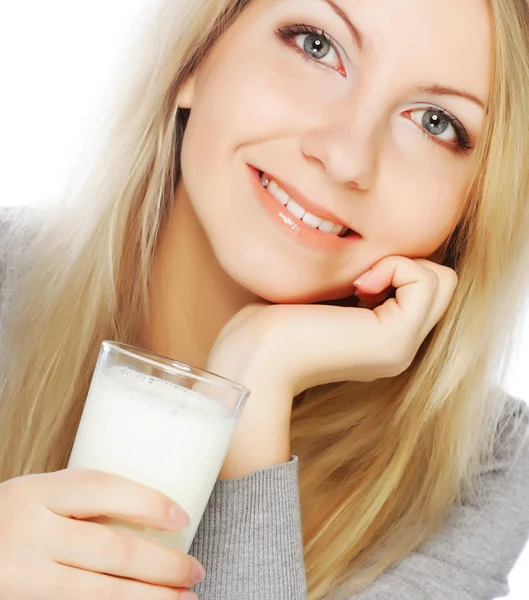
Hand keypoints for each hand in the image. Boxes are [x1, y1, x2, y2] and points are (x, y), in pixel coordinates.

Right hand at [0, 469, 202, 598]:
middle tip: (195, 569)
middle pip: (111, 550)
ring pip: (100, 593)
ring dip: (150, 598)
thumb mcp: (44, 494)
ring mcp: (24, 577)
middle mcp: (30, 534)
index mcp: (38, 493)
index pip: (101, 490)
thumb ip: (88, 497)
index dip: (147, 503)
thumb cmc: (18, 516)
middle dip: (162, 564)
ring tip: (185, 597)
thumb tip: (158, 511)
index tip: (182, 518)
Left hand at [207, 256, 457, 476]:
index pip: (423, 291)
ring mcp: (402, 347)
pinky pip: (426, 280)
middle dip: (406, 264)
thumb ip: (360, 286)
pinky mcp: (396, 337)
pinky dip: (395, 267)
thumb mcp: (328, 299)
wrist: (256, 358)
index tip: (354, 282)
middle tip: (361, 279)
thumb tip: (377, 259)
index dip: (396, 270)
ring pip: (443, 280)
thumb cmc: (274, 326)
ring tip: (361, 283)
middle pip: (441, 284)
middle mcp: (400, 348)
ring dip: (402, 264)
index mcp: (384, 340)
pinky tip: (359, 285)